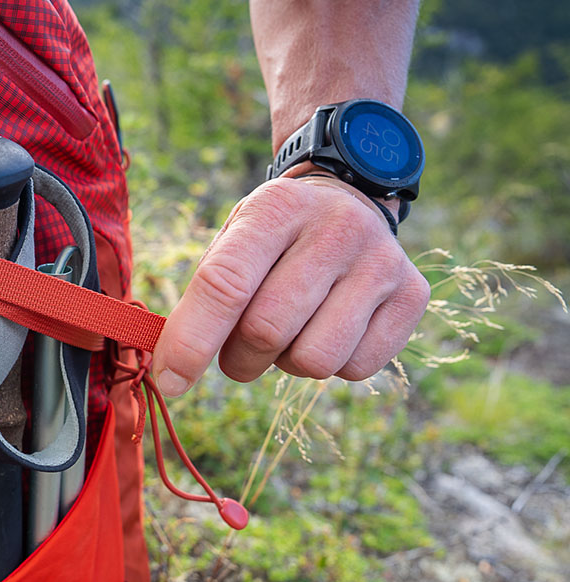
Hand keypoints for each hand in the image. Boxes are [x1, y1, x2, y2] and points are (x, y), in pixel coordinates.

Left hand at [153, 175, 429, 395]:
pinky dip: (330, 365)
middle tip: (237, 350)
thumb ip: (204, 298)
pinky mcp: (413, 295)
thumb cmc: (273, 237)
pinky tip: (329, 328)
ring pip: (314, 360)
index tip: (168, 382)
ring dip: (285, 364)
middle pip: (266, 330)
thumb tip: (172, 371)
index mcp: (276, 209)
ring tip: (289, 332)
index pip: (225, 284)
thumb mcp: (233, 243)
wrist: (350, 199)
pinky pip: (355, 369)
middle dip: (238, 359)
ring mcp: (381, 261)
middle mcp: (336, 229)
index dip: (191, 341)